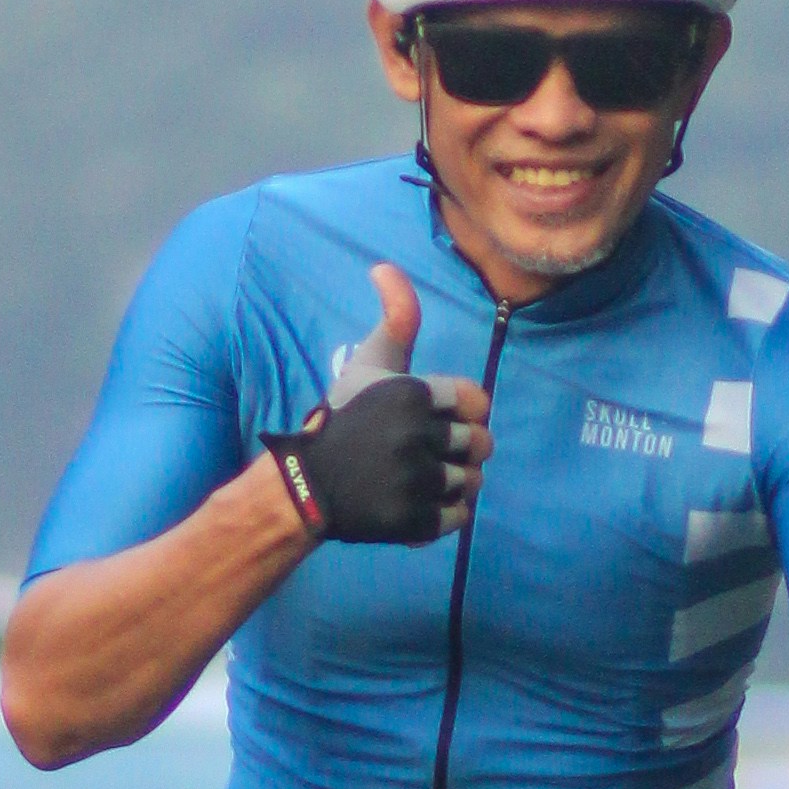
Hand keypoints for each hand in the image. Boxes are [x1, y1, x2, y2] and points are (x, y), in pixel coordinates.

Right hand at [270, 266, 491, 545]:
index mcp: (412, 393)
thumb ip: (395, 320)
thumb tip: (385, 267)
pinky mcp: (414, 521)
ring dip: (455, 482)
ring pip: (473, 482)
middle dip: (463, 449)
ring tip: (425, 478)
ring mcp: (415, 481)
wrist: (307, 485)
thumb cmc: (344, 419)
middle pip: (481, 444)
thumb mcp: (368, 363)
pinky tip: (420, 502)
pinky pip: (460, 518)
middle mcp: (416, 436)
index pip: (478, 401)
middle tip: (431, 452)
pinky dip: (446, 514)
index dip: (466, 411)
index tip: (440, 419)